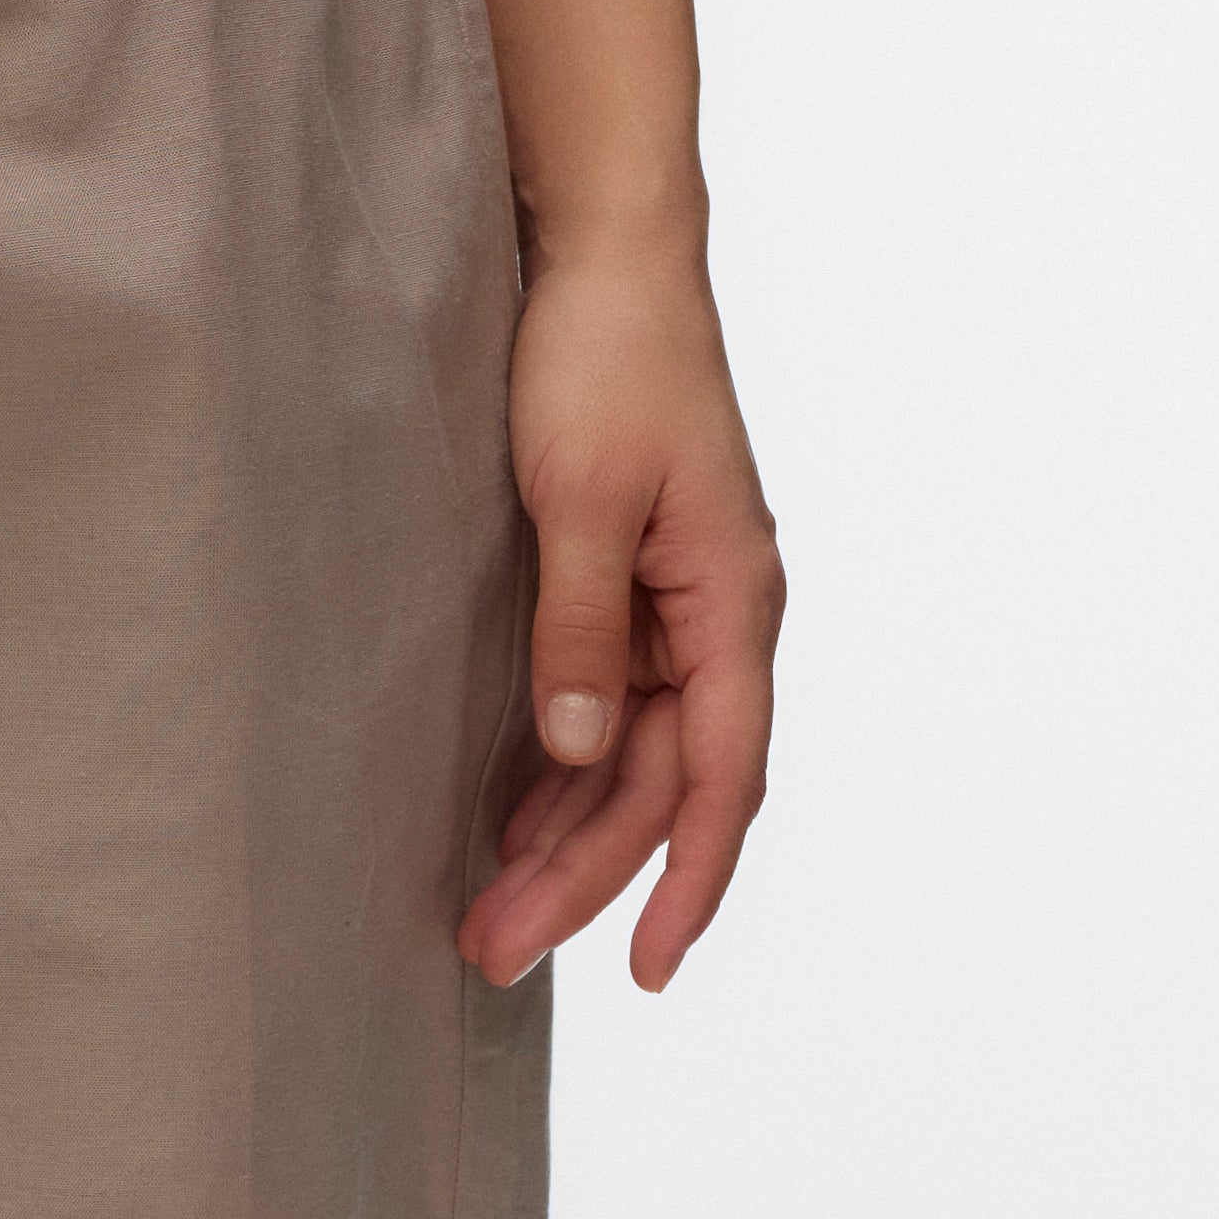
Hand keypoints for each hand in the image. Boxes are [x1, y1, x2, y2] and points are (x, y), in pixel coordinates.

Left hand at [461, 235, 782, 994]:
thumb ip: (577, 630)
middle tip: (491, 956)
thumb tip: (581, 751)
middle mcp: (719, 618)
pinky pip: (603, 713)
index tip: (644, 968)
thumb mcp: (579, 497)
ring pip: (629, 762)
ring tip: (484, 920)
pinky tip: (507, 832)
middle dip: (583, 880)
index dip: (688, 880)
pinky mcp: (626, 591)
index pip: (722, 776)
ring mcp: (674, 608)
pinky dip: (558, 778)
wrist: (604, 250)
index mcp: (734, 600)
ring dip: (562, 842)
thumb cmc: (603, 354)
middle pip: (662, 786)